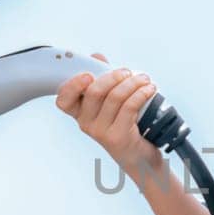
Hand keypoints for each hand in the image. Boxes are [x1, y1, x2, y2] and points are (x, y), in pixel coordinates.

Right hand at [53, 53, 164, 183]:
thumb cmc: (125, 126)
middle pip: (94, 91)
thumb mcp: (112, 103)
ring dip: (133, 83)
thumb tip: (97, 56)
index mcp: (80, 113)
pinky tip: (150, 89)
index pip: (63, 100)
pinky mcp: (118, 137)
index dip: (72, 85)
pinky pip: (129, 106)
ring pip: (115, 97)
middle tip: (128, 72)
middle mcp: (86, 124)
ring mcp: (100, 132)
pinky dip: (142, 93)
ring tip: (145, 79)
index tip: (88, 75)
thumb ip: (103, 79)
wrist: (140, 158)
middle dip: (114, 76)